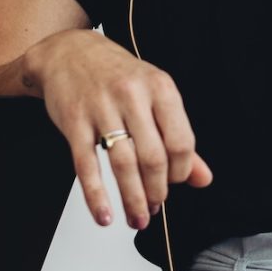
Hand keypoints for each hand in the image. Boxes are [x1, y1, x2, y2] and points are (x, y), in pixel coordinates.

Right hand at [25, 29, 212, 227]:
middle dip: (157, 191)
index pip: (182, 141)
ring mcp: (101, 107)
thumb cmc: (116, 76)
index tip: (175, 184)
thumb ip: (178, 137)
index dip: (181, 172)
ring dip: (132, 199)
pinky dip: (96, 196)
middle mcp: (132, 95)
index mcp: (160, 88)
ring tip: (137, 218)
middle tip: (154, 207)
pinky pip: (87, 165)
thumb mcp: (155, 96)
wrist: (68, 52)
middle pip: (154, 157)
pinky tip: (104, 214)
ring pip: (123, 164)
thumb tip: (203, 178)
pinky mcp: (73, 121)